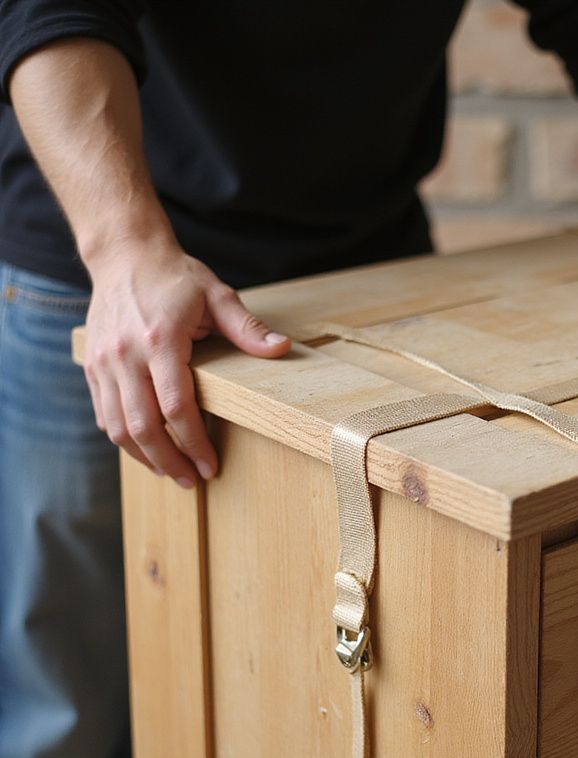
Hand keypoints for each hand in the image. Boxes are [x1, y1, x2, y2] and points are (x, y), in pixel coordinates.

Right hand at [83, 241, 290, 486]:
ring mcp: (104, 362)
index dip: (194, 443)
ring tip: (171, 474)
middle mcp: (125, 355)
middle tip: (192, 481)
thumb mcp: (217, 296)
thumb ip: (248, 328)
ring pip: (118, 426)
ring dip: (145, 457)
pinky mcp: (92, 366)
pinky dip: (124, 439)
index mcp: (160, 341)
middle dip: (169, 461)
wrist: (124, 255)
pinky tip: (146, 452)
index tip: (211, 466)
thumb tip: (282, 348)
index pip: (176, 406)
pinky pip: (104, 414)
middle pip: (143, 426)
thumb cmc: (176, 277)